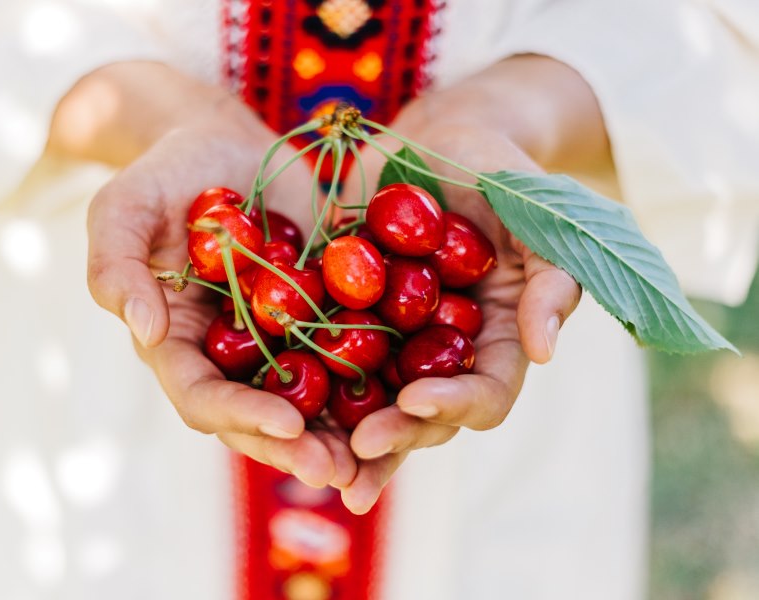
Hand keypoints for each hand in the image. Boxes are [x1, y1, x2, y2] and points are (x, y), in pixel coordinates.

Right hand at [85, 88, 356, 489]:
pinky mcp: (322, 318)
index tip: (287, 422)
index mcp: (178, 344)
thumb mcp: (123, 207)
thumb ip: (116, 265)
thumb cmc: (164, 174)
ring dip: (342, 435)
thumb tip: (146, 330)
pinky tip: (411, 399)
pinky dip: (376, 384)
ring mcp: (279, 342)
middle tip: (340, 468)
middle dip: (297, 447)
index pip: (201, 397)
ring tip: (379, 457)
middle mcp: (230, 357)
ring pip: (309, 402)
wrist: (223, 147)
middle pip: (259, 418)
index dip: (240, 416)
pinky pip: (349, 358)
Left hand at [336, 119, 582, 513]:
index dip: (455, 405)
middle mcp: (441, 354)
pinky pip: (321, 356)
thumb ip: (551, 281)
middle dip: (394, 437)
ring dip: (343, 438)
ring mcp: (392, 341)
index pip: (486, 394)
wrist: (440, 139)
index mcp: (495, 342)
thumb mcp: (542, 221)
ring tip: (312, 462)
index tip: (416, 400)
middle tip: (358, 448)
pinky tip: (268, 401)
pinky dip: (299, 382)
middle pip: (423, 416)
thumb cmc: (502, 176)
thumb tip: (545, 352)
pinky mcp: (346, 317)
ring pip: (370, 403)